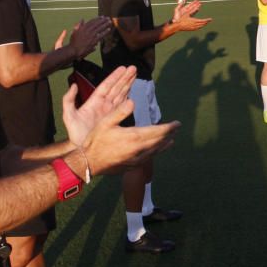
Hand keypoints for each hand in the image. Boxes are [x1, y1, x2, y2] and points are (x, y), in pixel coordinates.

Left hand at [61, 65, 135, 146]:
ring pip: (121, 94)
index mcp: (94, 102)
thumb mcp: (69, 117)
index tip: (122, 68)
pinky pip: (123, 104)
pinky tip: (132, 90)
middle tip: (133, 67)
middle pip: (116, 88)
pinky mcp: (115, 118)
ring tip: (135, 74)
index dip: (114, 77)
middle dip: (124, 77)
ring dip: (128, 84)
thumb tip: (73, 85)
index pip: (106, 86)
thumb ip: (68, 100)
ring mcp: (110, 111)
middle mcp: (103, 104)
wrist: (86, 151)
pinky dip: (128, 96)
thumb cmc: (76, 134)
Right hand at [63, 16, 112, 58]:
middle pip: (97, 24)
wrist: (74, 50)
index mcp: (83, 27)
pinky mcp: (94, 40)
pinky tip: (109, 29)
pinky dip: (105, 32)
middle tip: (108, 18)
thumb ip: (79, 25)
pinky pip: (101, 35)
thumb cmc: (73, 42)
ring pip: (100, 28)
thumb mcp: (75, 31)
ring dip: (105, 24)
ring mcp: (91, 35)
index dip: (98, 18)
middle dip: (103, 20)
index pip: (92, 21)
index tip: (102, 17)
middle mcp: (88, 30)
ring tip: (110, 21)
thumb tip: (82, 19)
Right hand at [64, 66, 180, 173]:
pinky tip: (156, 151)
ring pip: (155, 151)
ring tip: (172, 140)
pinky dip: (155, 153)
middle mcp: (139, 149)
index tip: (177, 124)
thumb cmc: (95, 141)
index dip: (169, 127)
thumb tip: (132, 101)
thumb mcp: (105, 122)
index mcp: (134, 137)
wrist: (88, 163)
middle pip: (159, 141)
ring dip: (164, 145)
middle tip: (177, 129)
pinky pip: (148, 158)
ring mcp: (136, 159)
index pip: (157, 131)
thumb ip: (120, 111)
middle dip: (169, 134)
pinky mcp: (132, 165)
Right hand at [171, 0, 211, 31]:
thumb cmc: (181, 19)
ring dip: (204, 24)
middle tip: (209, 20)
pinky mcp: (192, 29)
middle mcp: (195, 25)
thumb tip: (198, 7)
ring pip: (200, 26)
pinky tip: (201, 25)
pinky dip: (200, 26)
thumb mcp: (187, 13)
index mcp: (194, 21)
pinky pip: (198, 28)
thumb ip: (193, 10)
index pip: (203, 21)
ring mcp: (193, 28)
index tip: (210, 19)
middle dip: (206, 22)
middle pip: (202, 24)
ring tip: (206, 22)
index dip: (207, 20)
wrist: (178, 26)